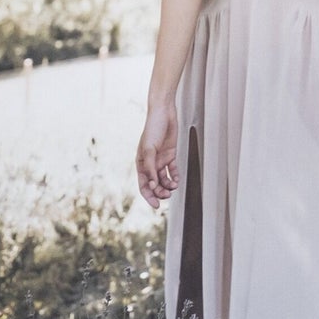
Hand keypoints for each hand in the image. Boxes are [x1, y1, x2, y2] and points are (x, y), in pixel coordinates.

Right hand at [137, 93, 182, 207]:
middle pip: (154, 184)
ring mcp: (160, 160)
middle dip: (160, 192)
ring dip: (168, 185)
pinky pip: (172, 170)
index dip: (149, 196)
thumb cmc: (153, 128)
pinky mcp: (170, 155)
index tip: (156, 206)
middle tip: (167, 195)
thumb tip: (153, 185)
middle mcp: (150, 164)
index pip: (144, 185)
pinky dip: (175, 176)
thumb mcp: (149, 149)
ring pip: (164, 179)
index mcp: (141, 163)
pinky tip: (177, 180)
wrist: (164, 113)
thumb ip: (151, 168)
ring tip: (173, 187)